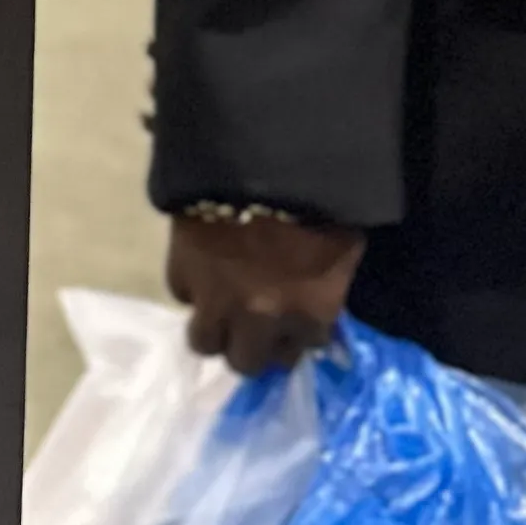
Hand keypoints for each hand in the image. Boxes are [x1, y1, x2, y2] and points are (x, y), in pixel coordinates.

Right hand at [167, 212, 366, 376]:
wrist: (266, 161)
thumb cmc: (321, 202)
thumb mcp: (342, 251)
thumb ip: (327, 291)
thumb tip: (315, 313)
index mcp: (310, 314)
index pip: (297, 353)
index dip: (290, 339)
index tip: (288, 325)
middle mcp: (263, 320)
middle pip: (245, 363)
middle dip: (250, 348)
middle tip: (251, 327)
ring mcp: (217, 300)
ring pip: (204, 343)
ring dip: (214, 330)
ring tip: (219, 310)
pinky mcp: (182, 273)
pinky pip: (182, 295)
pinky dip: (192, 288)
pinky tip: (203, 271)